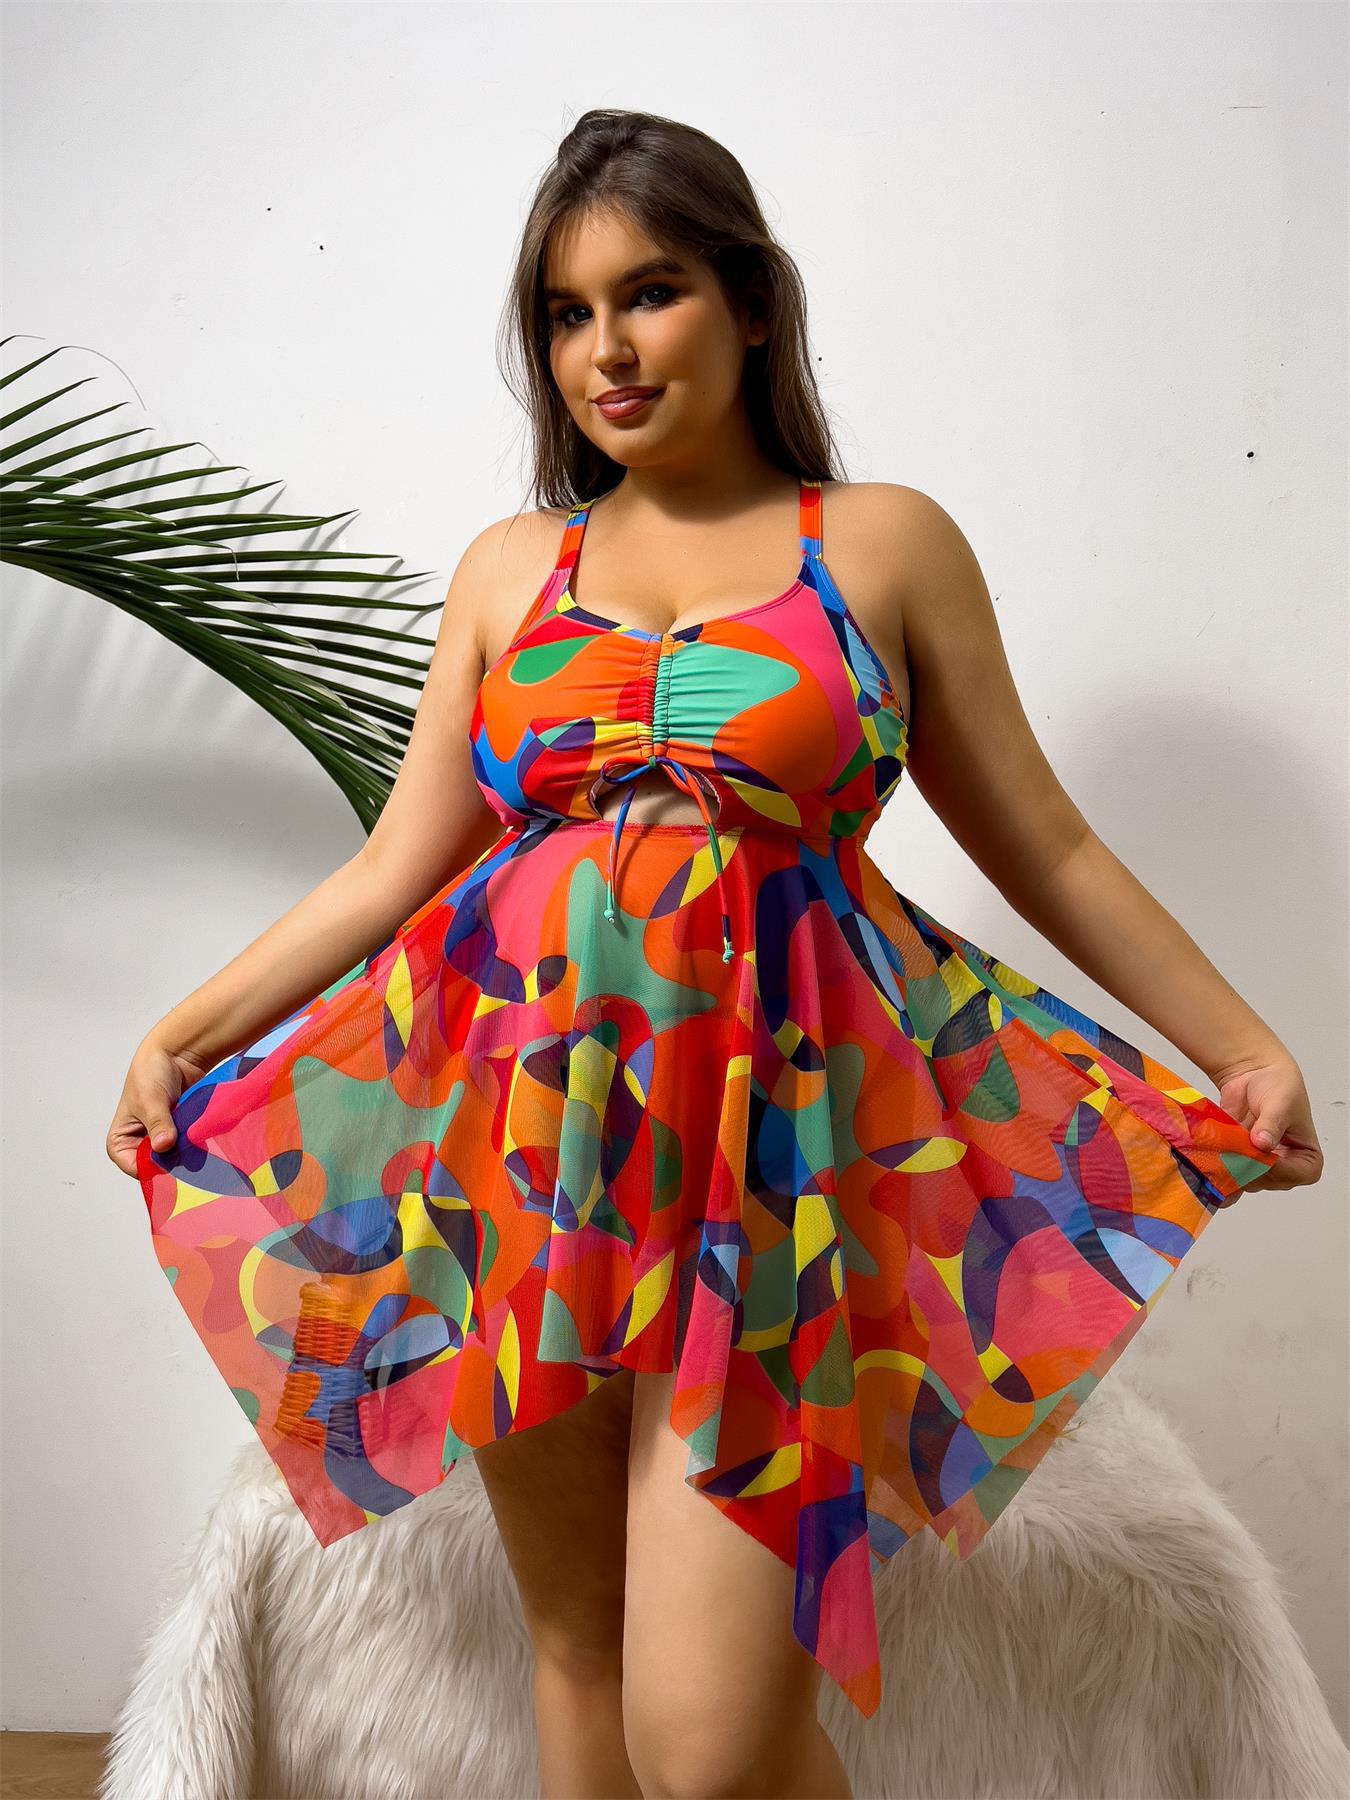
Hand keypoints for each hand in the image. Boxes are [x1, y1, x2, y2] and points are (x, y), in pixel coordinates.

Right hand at [106, 1040, 211, 1177]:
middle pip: (156, 1164)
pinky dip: (193, 1141)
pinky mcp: (178, 1133)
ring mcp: (159, 1139)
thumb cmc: (151, 1073)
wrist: (176, 1055)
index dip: (151, 1165)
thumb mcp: (151, 1100)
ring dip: (184, 1148)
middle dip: (171, 1157)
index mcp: (120, 1140)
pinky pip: (187, 1146)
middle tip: (185, 1145)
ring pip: (173, 1157)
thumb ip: (158, 1124)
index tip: (169, 1156)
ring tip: (192, 1134)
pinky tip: (199, 1132)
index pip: (133, 1167)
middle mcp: (138, 1143)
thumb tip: (163, 1145)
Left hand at [1214, 1050, 1323, 1193]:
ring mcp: (1259, 1166)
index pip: (1298, 1174)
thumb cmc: (1279, 1087)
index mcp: (1307, 1157)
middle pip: (1268, 1180)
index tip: (1259, 1155)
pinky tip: (1207, 1161)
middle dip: (1248, 1170)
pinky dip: (1217, 1168)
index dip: (1278, 1169)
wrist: (1255, 1074)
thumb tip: (1263, 1143)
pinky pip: (1227, 1172)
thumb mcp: (1280, 1103)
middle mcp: (1285, 1167)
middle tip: (1231, 1156)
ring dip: (1230, 1169)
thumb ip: (1271, 1124)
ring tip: (1217, 1156)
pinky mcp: (1237, 1161)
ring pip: (1245, 1179)